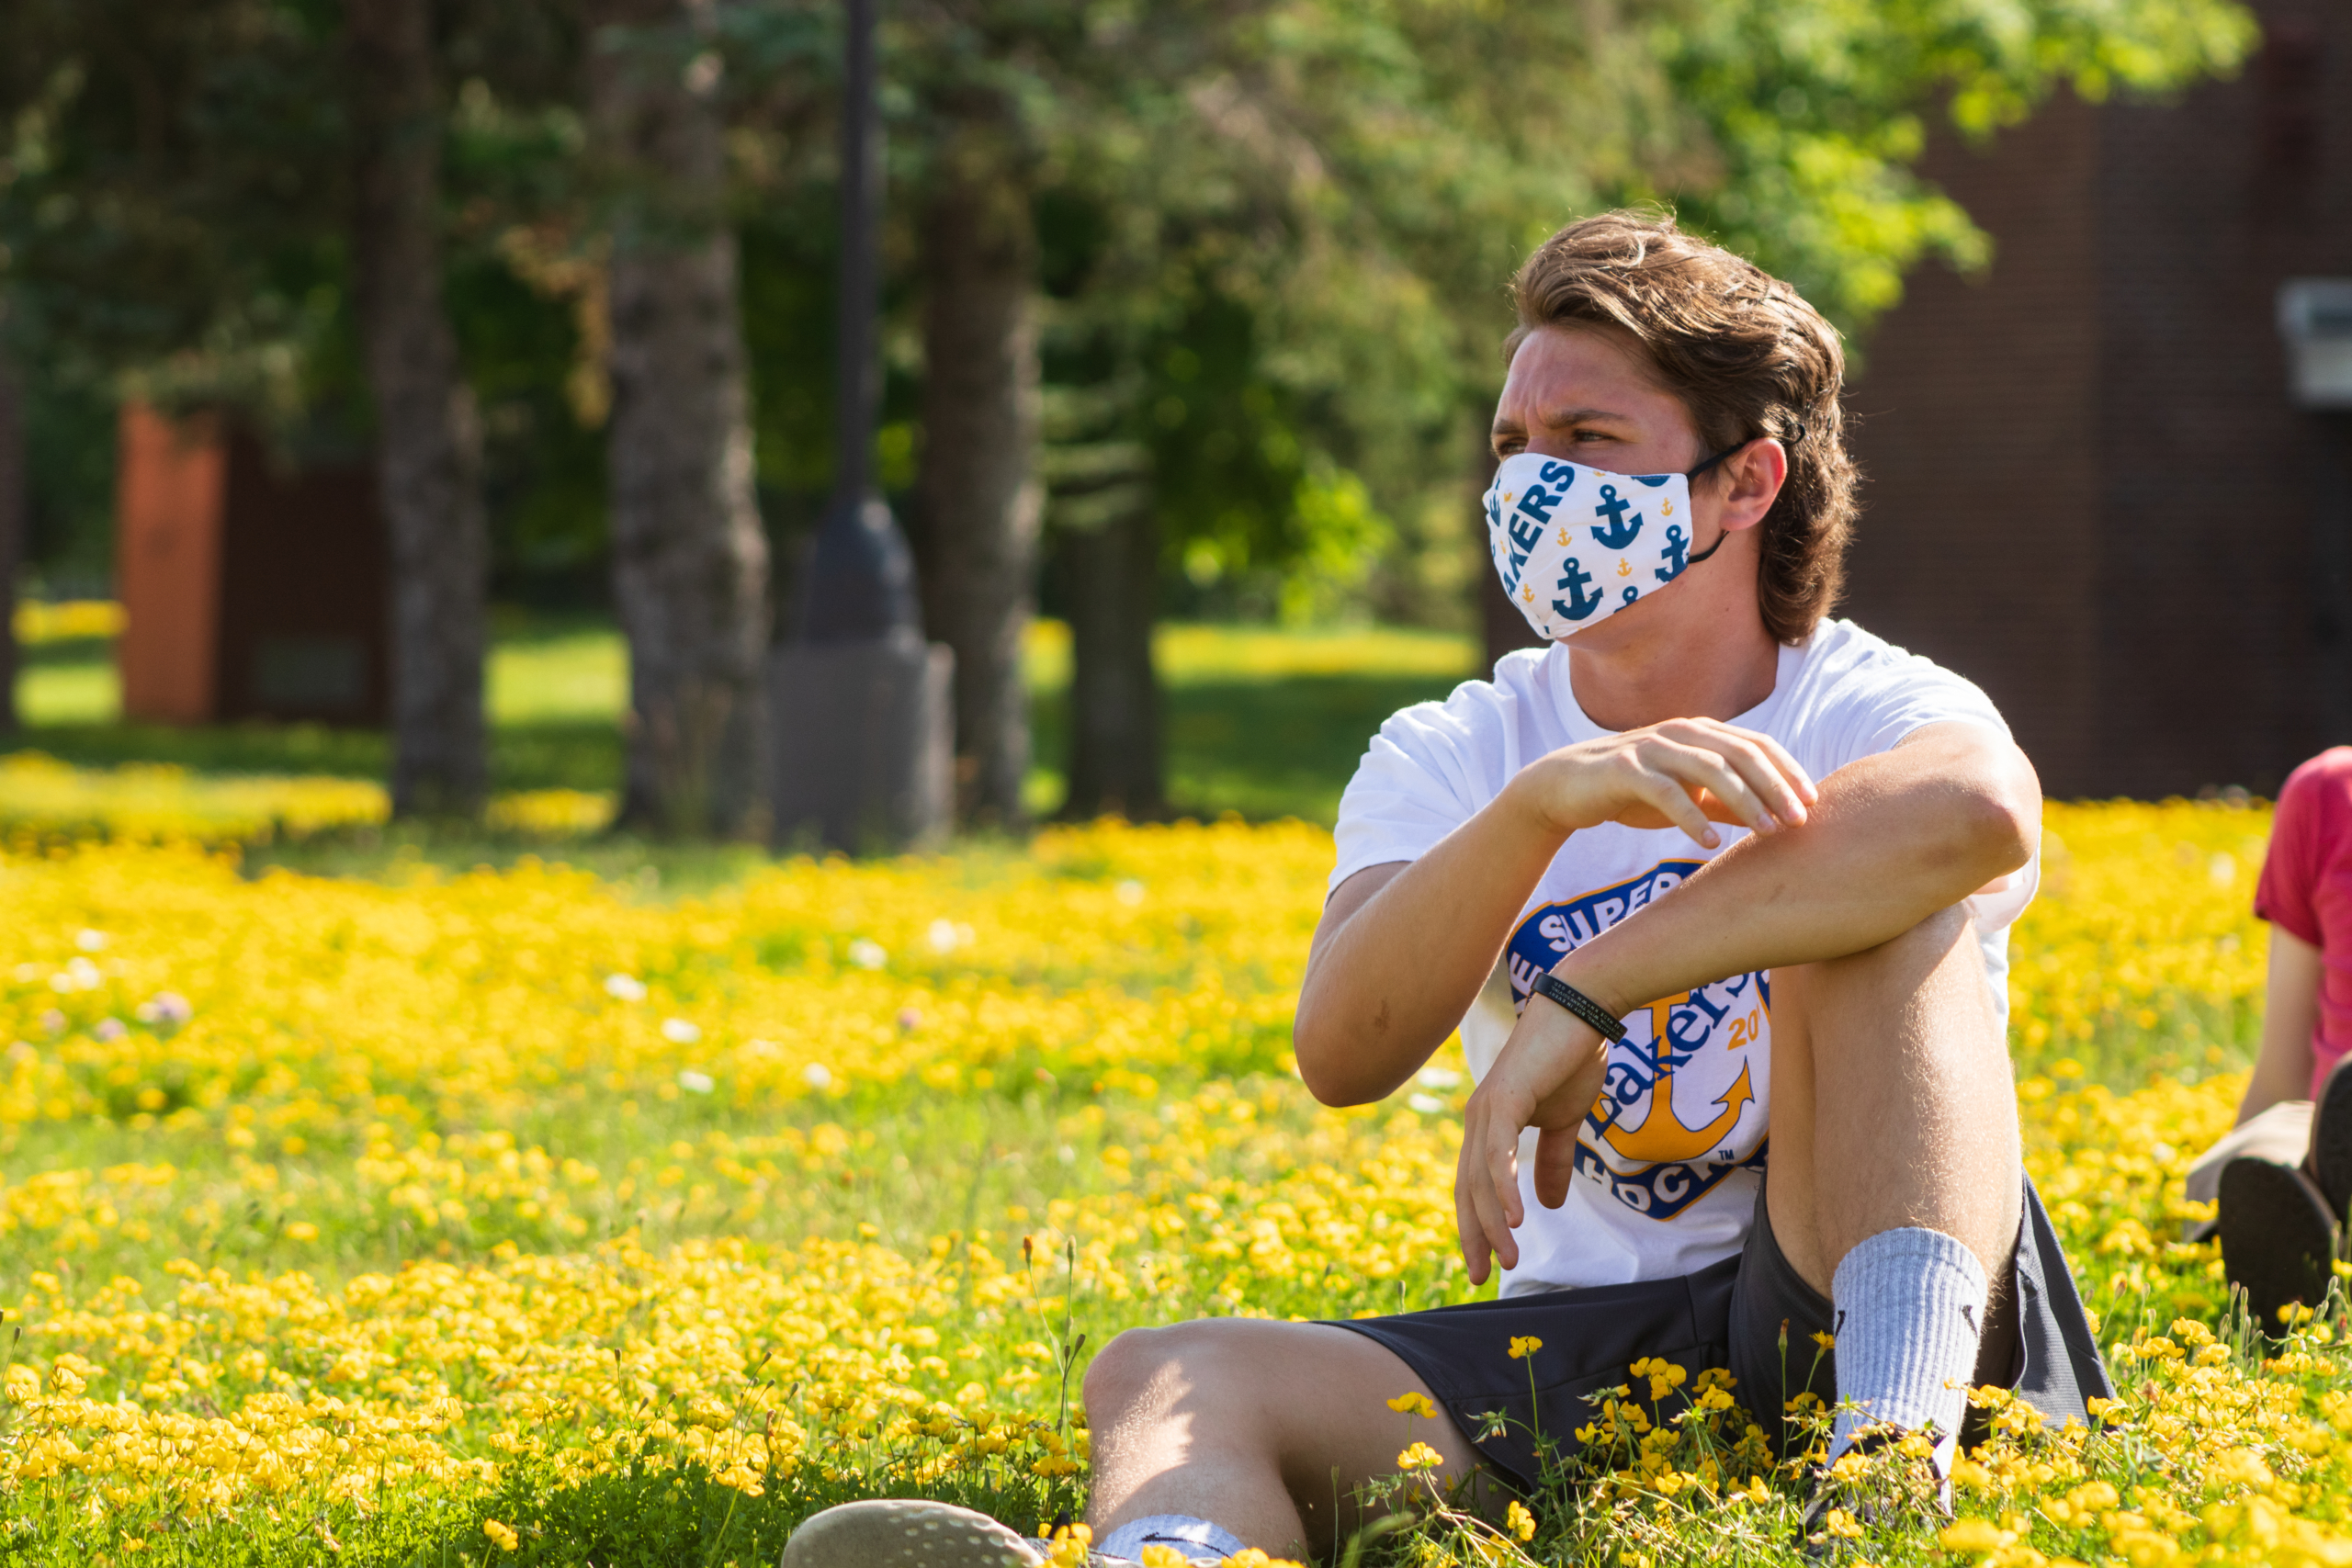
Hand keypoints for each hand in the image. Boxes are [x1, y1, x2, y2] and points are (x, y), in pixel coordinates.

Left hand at [1454, 993, 1611, 1283]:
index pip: (1473, 1186)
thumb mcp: (1563, 1122)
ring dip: (1494, 1222)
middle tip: (1483, 1275)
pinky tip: (1514, 1218)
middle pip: (1468, 1189)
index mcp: (1487, 1125)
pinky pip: (1497, 1152)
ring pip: (1481, 1178)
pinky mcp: (1505, 1098)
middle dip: (1475, 1235)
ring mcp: (1487, 1108)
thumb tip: (1551, 1205)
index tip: (1482, 1265)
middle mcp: (1477, 1119)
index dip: (1475, 1226)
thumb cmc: (1571, 1060)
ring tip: (1508, 1258)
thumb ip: (1553, 1161)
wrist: (1583, 1012)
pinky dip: (1504, 1188)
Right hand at [1508, 718, 1817, 849]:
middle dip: (1776, 787)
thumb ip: (1727, 801)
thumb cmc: (1631, 791)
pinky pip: (1665, 792)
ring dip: (1744, 801)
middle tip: (1799, 821)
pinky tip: (1709, 843)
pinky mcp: (1624, 770)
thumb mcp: (1687, 796)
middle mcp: (1680, 732)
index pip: (1757, 745)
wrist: (1564, 788)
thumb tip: (1776, 818)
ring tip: (1768, 833)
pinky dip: (1691, 816)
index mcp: (1700, 732)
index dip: (1788, 771)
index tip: (1814, 803)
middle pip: (1741, 753)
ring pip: (1710, 769)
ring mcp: (1652, 748)